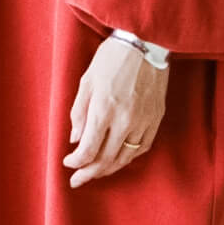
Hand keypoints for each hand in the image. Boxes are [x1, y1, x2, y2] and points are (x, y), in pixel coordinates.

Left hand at [64, 34, 167, 186]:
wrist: (145, 44)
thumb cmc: (111, 58)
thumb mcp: (87, 81)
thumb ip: (79, 113)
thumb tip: (76, 139)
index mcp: (104, 109)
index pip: (88, 149)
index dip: (76, 162)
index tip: (68, 163)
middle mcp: (125, 120)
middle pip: (105, 159)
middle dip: (88, 173)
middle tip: (77, 181)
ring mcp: (143, 121)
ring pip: (125, 157)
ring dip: (108, 169)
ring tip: (95, 174)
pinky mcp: (156, 119)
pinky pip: (142, 147)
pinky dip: (128, 157)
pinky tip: (118, 159)